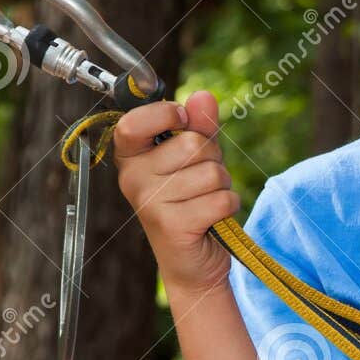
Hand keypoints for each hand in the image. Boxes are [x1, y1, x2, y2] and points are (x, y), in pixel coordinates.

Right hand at [113, 89, 238, 297]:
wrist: (193, 262)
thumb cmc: (192, 201)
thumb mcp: (197, 157)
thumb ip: (200, 125)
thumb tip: (203, 97)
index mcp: (131, 156)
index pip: (134, 121)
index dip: (166, 113)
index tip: (182, 119)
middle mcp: (133, 178)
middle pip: (192, 143)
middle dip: (212, 159)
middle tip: (202, 181)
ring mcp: (149, 203)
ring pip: (212, 172)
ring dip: (222, 185)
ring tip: (205, 201)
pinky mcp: (171, 225)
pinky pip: (221, 199)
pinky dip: (228, 206)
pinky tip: (212, 219)